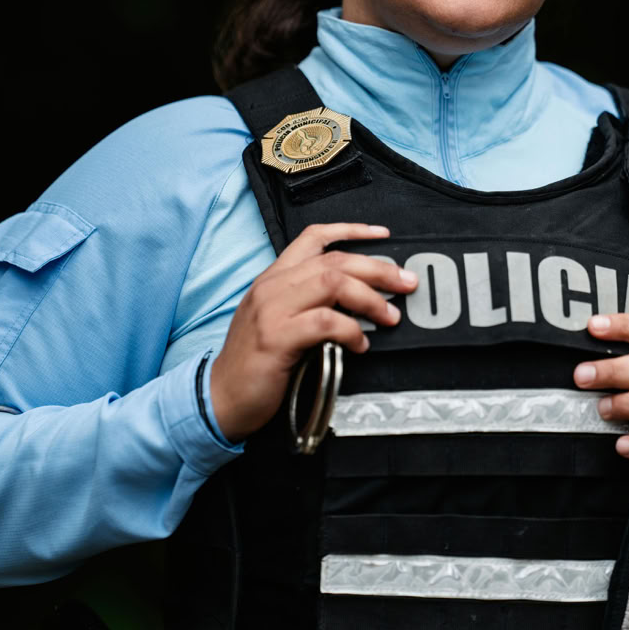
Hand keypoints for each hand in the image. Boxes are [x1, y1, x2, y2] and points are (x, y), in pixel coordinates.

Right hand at [210, 223, 417, 442]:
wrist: (221, 399)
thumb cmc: (258, 362)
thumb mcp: (280, 320)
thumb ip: (310, 302)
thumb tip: (361, 296)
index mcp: (274, 278)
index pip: (313, 237)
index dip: (352, 230)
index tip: (384, 235)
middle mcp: (272, 286)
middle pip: (334, 260)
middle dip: (379, 269)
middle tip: (407, 283)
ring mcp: (271, 310)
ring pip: (333, 283)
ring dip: (370, 299)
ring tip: (391, 316)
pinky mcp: (276, 338)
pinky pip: (324, 322)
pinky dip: (351, 330)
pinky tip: (361, 344)